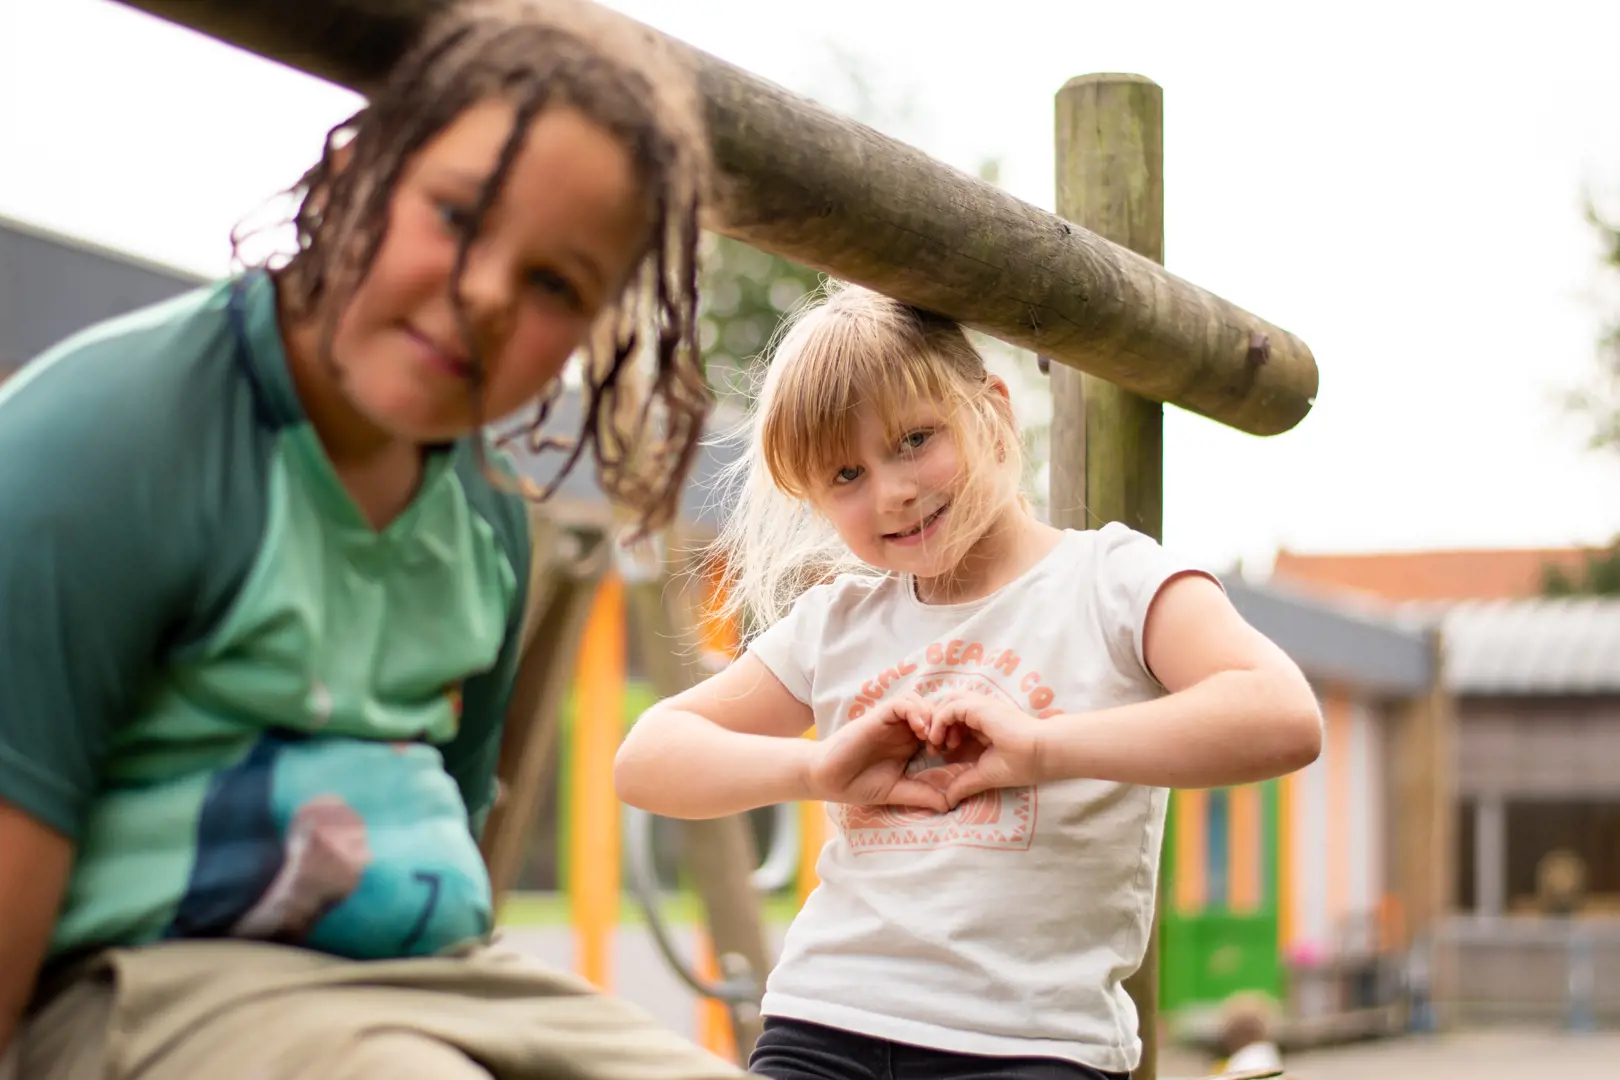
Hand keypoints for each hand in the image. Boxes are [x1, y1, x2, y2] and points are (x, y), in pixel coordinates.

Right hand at [808, 694, 947, 812]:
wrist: (829, 779)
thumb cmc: (859, 784)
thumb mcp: (897, 791)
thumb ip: (921, 794)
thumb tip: (949, 805)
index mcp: (909, 744)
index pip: (937, 728)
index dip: (950, 736)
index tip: (953, 754)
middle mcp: (902, 729)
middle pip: (932, 710)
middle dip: (944, 723)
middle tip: (947, 744)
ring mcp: (890, 721)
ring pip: (919, 701)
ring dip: (931, 715)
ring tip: (931, 738)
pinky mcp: (878, 716)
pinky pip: (901, 703)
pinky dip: (914, 711)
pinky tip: (918, 730)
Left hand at [918, 692, 1041, 807]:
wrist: (1040, 754)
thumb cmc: (1021, 763)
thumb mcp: (985, 774)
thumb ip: (965, 783)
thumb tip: (947, 802)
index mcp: (981, 725)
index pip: (951, 720)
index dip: (940, 734)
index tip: (937, 755)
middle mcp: (978, 713)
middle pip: (945, 708)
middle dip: (934, 725)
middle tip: (932, 748)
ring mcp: (978, 707)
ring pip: (945, 703)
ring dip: (935, 722)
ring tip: (935, 744)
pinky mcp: (978, 707)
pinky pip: (949, 708)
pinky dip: (939, 722)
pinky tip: (940, 741)